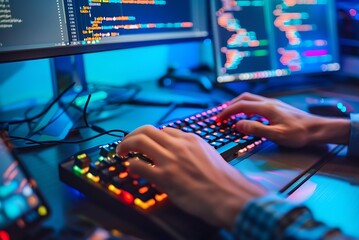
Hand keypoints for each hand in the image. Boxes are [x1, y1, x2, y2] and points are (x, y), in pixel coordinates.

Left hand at [116, 125, 265, 228]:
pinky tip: (131, 170)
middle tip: (126, 144)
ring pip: (139, 141)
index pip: (164, 130)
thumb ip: (194, 152)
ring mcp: (170, 160)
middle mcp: (179, 145)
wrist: (229, 194)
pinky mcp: (164, 177)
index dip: (152, 136)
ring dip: (125, 145)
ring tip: (121, 152)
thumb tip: (182, 157)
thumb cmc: (224, 180)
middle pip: (147, 130)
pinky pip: (139, 166)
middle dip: (132, 135)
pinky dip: (131, 166)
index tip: (147, 143)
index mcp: (191, 139)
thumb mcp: (210, 156)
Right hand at [217, 92, 349, 146]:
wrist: (317, 129)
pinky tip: (248, 116)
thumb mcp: (276, 134)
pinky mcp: (277, 107)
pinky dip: (246, 107)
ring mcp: (274, 104)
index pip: (241, 106)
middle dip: (230, 106)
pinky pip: (257, 103)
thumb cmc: (299, 133)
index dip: (227, 112)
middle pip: (243, 98)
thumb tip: (238, 124)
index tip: (218, 119)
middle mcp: (269, 102)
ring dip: (238, 105)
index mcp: (267, 108)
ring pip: (250, 99)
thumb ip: (256, 129)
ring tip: (230, 115)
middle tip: (221, 116)